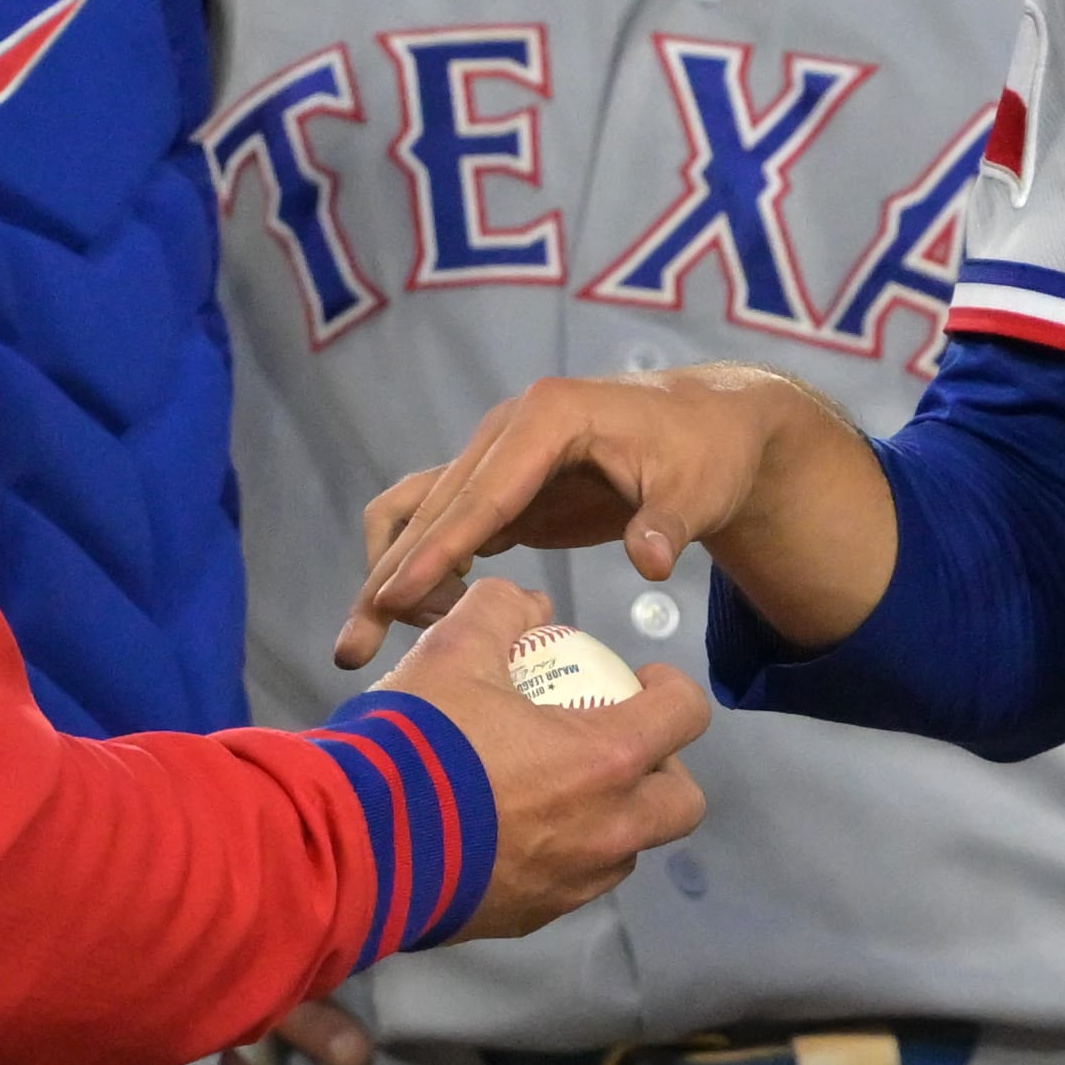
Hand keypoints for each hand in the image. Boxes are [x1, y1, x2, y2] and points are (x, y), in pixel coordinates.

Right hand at [335, 366, 890, 668]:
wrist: (709, 427)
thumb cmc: (706, 453)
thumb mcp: (699, 488)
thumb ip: (669, 522)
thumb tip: (650, 561)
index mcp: (548, 416)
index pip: (483, 489)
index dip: (437, 546)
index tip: (394, 598)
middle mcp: (508, 430)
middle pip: (434, 507)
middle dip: (391, 576)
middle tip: (355, 647)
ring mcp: (496, 457)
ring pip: (420, 515)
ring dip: (390, 574)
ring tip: (367, 644)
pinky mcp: (499, 488)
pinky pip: (441, 526)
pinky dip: (419, 569)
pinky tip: (417, 627)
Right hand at [377, 576, 713, 940]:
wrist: (355, 843)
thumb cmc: (415, 744)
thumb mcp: (452, 649)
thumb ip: (499, 609)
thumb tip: (525, 601)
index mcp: (606, 759)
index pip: (686, 716)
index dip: (675, 689)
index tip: (643, 682)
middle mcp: (606, 830)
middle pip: (680, 804)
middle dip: (665, 770)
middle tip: (620, 743)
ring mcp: (570, 883)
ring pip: (626, 851)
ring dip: (615, 817)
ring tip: (563, 787)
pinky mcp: (529, 917)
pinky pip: (569, 884)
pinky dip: (561, 855)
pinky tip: (510, 827)